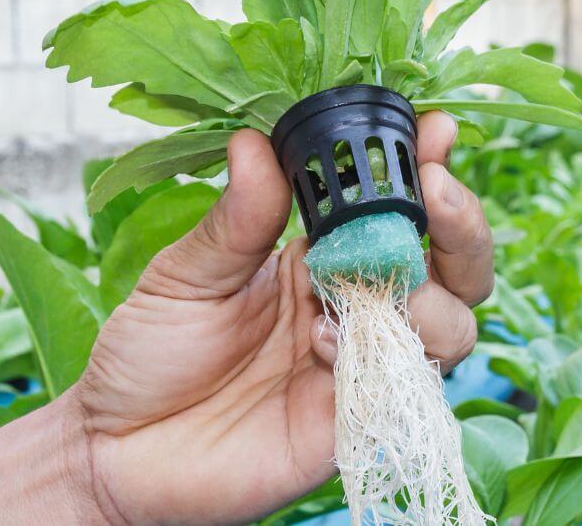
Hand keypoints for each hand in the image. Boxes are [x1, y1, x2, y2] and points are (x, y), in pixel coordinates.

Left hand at [66, 112, 495, 523]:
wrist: (119, 450)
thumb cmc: (149, 356)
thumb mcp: (185, 276)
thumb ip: (234, 219)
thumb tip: (254, 140)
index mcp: (316, 257)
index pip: (391, 207)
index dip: (422, 168)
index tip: (434, 130)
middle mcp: (352, 307)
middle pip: (453, 267)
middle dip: (462, 225)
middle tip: (436, 191)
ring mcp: (360, 366)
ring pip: (452, 326)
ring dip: (428, 296)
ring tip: (360, 289)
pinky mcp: (355, 423)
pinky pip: (407, 388)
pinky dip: (384, 358)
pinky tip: (323, 346)